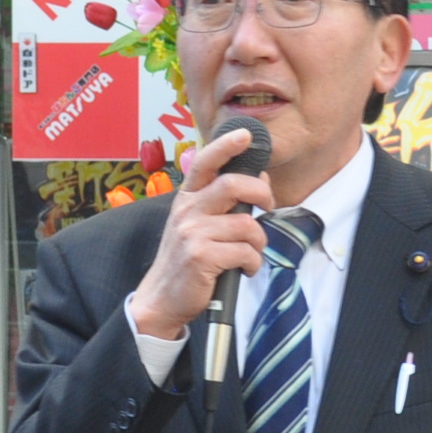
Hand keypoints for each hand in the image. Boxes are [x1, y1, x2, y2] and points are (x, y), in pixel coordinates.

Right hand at [129, 127, 275, 340]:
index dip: (226, 146)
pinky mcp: (200, 256)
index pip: (205, 162)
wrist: (163, 297)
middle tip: (268, 206)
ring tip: (250, 253)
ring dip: (258, 242)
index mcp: (187, 197)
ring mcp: (192, 232)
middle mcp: (186, 210)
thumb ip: (222, 201)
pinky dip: (252, 264)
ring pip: (247, 225)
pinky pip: (245, 252)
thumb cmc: (187, 258)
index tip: (246, 135)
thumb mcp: (197, 223)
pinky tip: (244, 269)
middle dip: (262, 193)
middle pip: (234, 185)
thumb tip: (259, 178)